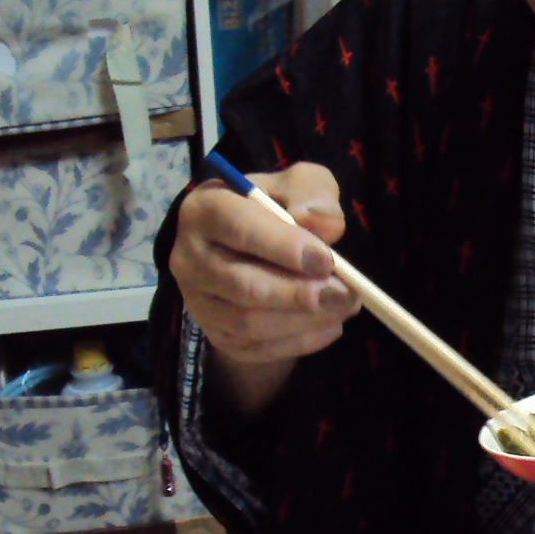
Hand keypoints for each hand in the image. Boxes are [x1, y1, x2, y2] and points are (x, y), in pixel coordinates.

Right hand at [168, 163, 360, 419]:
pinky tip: (330, 324)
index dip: (283, 247)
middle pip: (242, 285)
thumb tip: (328, 226)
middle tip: (345, 294)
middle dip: (299, 294)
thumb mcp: (298, 185)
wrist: (253, 249)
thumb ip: (313, 195)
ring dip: (305, 320)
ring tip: (345, 306)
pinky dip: (300, 341)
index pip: (238, 228)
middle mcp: (189, 258)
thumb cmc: (276, 209)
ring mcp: (199, 302)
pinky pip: (257, 348)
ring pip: (250, 323)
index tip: (326, 260)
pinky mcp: (217, 335)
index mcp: (203, 210)